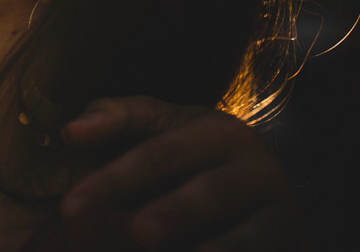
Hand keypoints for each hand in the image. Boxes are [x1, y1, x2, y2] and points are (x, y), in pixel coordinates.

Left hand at [60, 96, 301, 251]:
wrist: (266, 196)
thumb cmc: (192, 158)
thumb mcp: (156, 128)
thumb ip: (113, 121)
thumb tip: (70, 132)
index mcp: (214, 131)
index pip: (157, 155)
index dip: (113, 179)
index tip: (70, 205)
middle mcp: (253, 164)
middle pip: (206, 192)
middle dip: (169, 214)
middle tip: (134, 232)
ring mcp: (279, 206)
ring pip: (245, 230)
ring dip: (207, 241)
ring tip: (156, 245)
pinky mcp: (290, 239)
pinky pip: (260, 250)